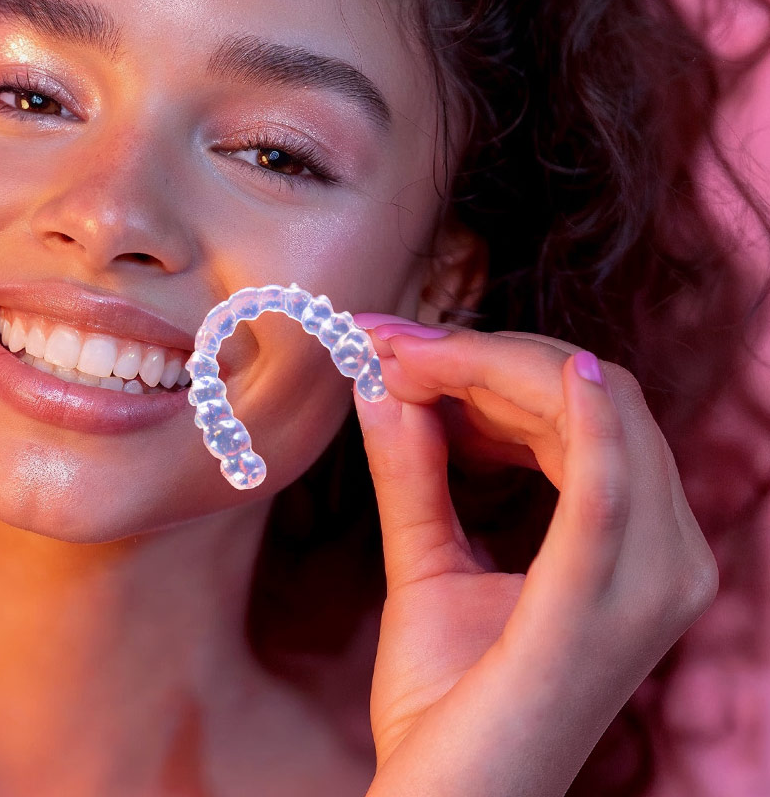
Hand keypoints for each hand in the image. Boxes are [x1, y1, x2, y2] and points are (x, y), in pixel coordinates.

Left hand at [354, 323, 717, 796]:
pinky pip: (610, 487)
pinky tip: (564, 372)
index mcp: (628, 543)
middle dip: (480, 354)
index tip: (389, 344)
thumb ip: (412, 471)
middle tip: (382, 341)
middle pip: (590, 394)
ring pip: (595, 413)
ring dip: (491, 369)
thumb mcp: (425, 560)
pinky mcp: (604, 604)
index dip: (485, 360)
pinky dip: (591, 420)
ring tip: (400, 357)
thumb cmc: (446, 697)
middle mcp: (661, 556)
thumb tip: (379, 380)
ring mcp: (645, 581)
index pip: (577, 408)